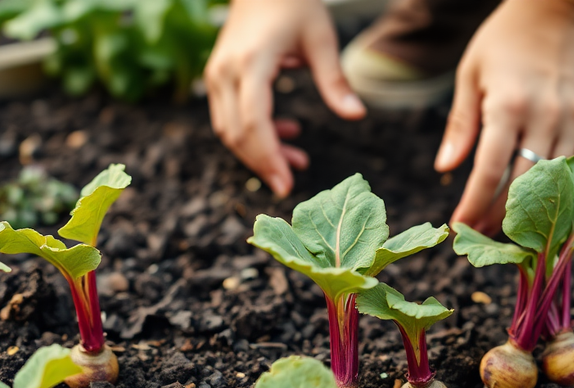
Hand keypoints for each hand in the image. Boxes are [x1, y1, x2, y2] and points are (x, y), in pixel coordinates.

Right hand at [204, 0, 366, 197]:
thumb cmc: (294, 4)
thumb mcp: (321, 40)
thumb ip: (335, 81)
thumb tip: (357, 115)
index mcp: (251, 62)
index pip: (253, 121)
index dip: (268, 157)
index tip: (286, 184)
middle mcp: (225, 71)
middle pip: (236, 134)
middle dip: (263, 163)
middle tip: (291, 183)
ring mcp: (216, 75)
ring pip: (228, 131)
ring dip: (258, 152)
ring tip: (298, 157)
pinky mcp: (217, 78)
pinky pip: (228, 118)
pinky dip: (253, 135)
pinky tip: (286, 134)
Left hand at [437, 0, 573, 233]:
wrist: (558, 9)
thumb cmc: (505, 41)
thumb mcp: (471, 76)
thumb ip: (460, 125)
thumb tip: (444, 168)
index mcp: (507, 106)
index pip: (488, 172)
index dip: (473, 205)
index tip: (459, 228)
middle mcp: (544, 115)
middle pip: (522, 186)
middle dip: (499, 217)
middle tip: (482, 236)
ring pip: (553, 182)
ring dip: (531, 210)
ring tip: (508, 227)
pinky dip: (561, 189)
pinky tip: (544, 204)